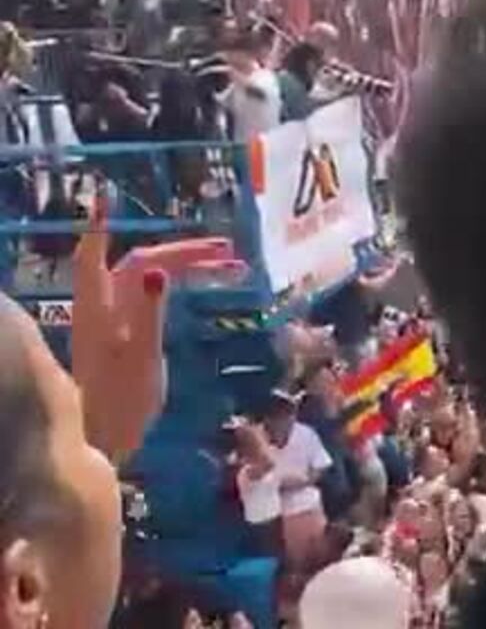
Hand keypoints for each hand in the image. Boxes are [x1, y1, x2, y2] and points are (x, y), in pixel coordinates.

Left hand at [72, 190, 232, 463]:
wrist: (102, 444)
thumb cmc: (120, 404)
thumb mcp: (141, 359)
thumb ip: (149, 314)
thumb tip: (158, 270)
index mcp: (98, 310)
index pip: (97, 257)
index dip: (100, 227)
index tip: (106, 197)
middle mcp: (101, 310)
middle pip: (136, 265)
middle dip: (179, 250)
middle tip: (226, 248)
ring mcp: (110, 325)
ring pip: (145, 281)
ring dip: (184, 267)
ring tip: (231, 265)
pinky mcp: (120, 340)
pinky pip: (147, 298)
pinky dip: (176, 285)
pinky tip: (199, 288)